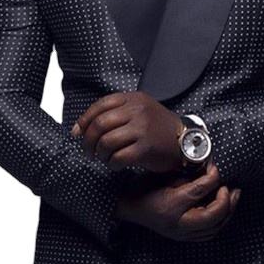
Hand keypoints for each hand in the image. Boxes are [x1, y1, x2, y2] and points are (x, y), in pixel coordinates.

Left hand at [70, 91, 184, 173]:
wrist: (185, 141)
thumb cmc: (158, 129)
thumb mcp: (139, 111)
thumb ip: (113, 114)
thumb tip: (79, 129)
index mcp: (134, 99)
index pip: (100, 105)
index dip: (85, 120)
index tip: (78, 133)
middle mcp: (138, 111)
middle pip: (100, 124)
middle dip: (88, 141)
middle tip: (89, 151)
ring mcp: (143, 129)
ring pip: (107, 142)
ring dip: (100, 154)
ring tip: (103, 158)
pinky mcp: (146, 148)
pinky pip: (119, 157)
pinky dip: (112, 163)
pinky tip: (115, 164)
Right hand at [114, 162, 241, 241]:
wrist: (129, 208)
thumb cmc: (144, 188)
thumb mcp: (165, 176)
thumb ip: (188, 176)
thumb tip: (209, 169)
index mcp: (172, 205)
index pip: (200, 190)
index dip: (213, 177)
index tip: (215, 167)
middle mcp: (179, 223)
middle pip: (213, 215)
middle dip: (227, 200)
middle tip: (231, 186)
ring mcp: (182, 234)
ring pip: (215, 227)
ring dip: (228, 212)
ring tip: (234, 196)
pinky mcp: (184, 237)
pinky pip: (209, 233)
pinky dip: (220, 221)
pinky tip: (224, 210)